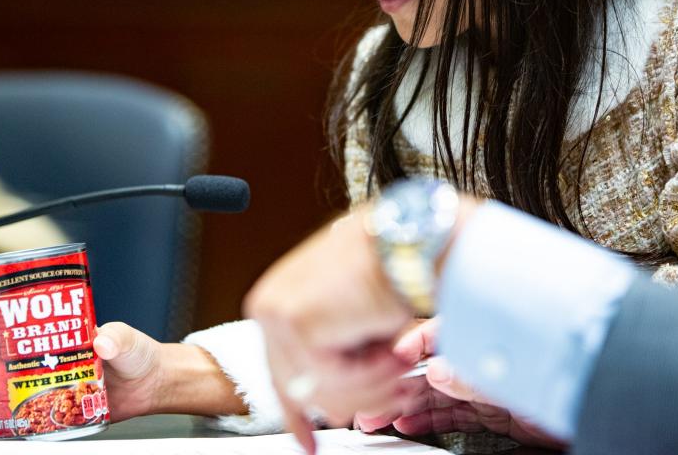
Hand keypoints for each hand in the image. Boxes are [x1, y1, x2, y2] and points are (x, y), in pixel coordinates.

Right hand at [0, 321, 245, 420]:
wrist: (154, 384)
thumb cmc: (139, 353)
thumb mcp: (126, 338)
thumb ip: (116, 337)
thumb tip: (102, 341)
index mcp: (68, 340)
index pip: (32, 336)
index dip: (8, 339)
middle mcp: (62, 363)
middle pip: (22, 367)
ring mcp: (65, 387)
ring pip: (30, 393)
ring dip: (9, 398)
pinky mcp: (73, 411)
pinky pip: (48, 417)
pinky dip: (33, 421)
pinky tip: (21, 424)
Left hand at [244, 209, 414, 452]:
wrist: (409, 243)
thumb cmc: (392, 270)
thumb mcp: (354, 325)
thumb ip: (335, 358)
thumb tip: (329, 408)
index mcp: (279, 301)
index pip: (279, 372)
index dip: (297, 414)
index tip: (308, 443)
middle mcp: (269, 306)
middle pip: (299, 390)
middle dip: (354, 400)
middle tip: (395, 395)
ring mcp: (276, 314)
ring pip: (320, 393)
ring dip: (372, 386)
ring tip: (400, 362)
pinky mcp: (295, 324)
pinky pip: (334, 382)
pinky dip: (373, 375)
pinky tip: (393, 353)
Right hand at [355, 320, 566, 449]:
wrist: (602, 405)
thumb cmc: (571, 376)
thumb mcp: (516, 376)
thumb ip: (475, 376)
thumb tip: (438, 370)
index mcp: (484, 338)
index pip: (436, 336)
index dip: (408, 347)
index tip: (384, 359)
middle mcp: (482, 360)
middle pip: (428, 371)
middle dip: (395, 385)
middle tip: (368, 400)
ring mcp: (487, 387)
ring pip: (435, 396)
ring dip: (405, 407)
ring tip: (378, 417)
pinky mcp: (494, 413)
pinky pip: (452, 415)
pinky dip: (428, 420)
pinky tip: (407, 423)